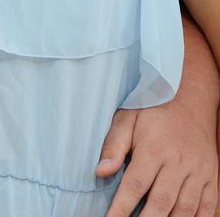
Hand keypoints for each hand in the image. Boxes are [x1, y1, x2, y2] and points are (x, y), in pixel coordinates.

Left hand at [97, 105, 217, 216]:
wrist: (190, 102)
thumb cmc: (154, 112)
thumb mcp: (128, 118)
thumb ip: (114, 145)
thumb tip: (101, 172)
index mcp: (154, 149)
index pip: (135, 185)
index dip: (121, 208)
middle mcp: (178, 163)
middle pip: (161, 202)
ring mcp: (198, 172)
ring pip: (184, 209)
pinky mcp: (211, 178)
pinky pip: (206, 208)